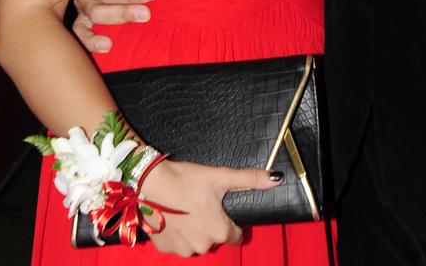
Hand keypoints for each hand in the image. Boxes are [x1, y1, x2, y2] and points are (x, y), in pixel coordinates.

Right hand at [72, 0, 154, 53]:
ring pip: (91, 21)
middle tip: (147, 14)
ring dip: (113, 24)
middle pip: (98, 9)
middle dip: (123, 13)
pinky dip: (90, 42)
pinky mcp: (82, 16)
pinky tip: (107, 47)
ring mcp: (81, 7)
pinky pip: (81, 32)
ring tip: (124, 35)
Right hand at [141, 159, 284, 255]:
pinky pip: (178, 244)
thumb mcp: (221, 176)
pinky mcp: (165, 249)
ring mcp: (183, 250)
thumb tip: (275, 179)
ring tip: (187, 208)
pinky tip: (173, 216)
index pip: (236, 235)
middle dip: (212, 224)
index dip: (232, 222)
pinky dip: (178, 233)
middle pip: (215, 238)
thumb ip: (249, 179)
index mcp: (219, 231)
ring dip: (195, 230)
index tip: (224, 209)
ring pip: (196, 242)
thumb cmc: (187, 180)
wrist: (150, 184)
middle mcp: (203, 246)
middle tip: (203, 203)